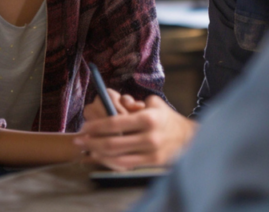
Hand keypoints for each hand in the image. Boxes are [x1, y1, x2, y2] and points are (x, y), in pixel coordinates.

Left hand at [76, 91, 196, 169]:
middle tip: (79, 140)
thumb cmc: (164, 117)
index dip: (96, 126)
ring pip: (116, 156)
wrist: (188, 137)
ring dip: (97, 154)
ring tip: (86, 150)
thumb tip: (113, 103)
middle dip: (91, 142)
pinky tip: (100, 158)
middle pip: (112, 142)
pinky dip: (110, 162)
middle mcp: (150, 137)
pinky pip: (125, 165)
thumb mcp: (152, 103)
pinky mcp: (151, 163)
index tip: (85, 126)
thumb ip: (132, 104)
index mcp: (148, 118)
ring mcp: (151, 152)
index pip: (115, 123)